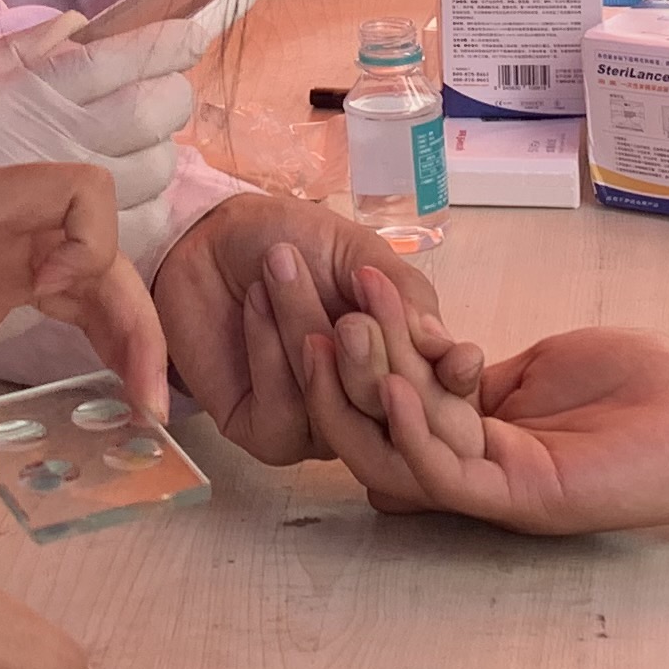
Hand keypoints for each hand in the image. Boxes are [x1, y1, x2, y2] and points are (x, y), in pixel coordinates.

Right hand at [0, 0, 223, 214]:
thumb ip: (30, 49)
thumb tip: (86, 24)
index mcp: (28, 93)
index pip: (119, 57)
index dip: (169, 43)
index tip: (192, 37)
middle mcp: (54, 138)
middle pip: (155, 109)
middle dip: (172, 95)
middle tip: (160, 94)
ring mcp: (71, 198)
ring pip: (158, 166)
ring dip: (160, 151)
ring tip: (137, 146)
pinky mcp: (81, 245)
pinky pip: (146, 221)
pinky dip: (150, 204)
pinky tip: (128, 193)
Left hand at [0, 167, 164, 498]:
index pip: (83, 190)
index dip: (91, 242)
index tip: (48, 295)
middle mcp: (4, 220)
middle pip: (99, 249)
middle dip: (131, 315)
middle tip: (149, 396)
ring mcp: (1, 249)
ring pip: (88, 278)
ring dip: (120, 332)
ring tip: (143, 402)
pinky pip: (62, 298)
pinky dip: (90, 335)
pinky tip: (111, 383)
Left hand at [158, 207, 479, 465]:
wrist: (210, 236)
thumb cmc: (291, 240)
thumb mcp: (358, 253)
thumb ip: (403, 294)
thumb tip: (446, 346)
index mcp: (400, 360)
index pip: (441, 390)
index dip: (452, 379)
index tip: (458, 360)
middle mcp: (365, 403)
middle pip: (389, 408)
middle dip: (371, 356)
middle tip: (351, 310)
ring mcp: (317, 424)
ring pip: (334, 407)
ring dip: (304, 329)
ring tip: (280, 267)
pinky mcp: (263, 432)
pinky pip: (282, 416)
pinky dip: (269, 354)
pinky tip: (255, 306)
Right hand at [282, 264, 668, 533]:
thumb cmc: (638, 386)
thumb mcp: (533, 367)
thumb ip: (470, 372)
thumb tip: (415, 351)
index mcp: (471, 437)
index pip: (386, 404)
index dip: (350, 358)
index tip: (326, 298)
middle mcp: (472, 469)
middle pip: (374, 431)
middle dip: (334, 373)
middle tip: (307, 311)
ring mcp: (494, 490)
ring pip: (396, 456)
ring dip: (360, 396)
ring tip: (338, 335)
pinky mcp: (523, 500)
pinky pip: (446, 476)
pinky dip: (412, 433)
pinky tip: (394, 388)